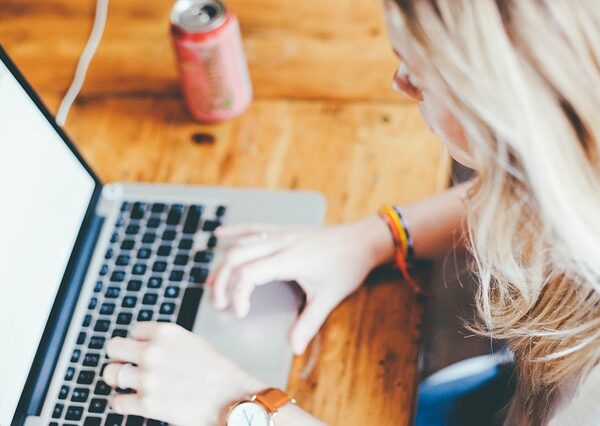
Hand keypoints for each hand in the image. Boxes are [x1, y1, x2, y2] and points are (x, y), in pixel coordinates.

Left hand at [103, 322, 264, 425]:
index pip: (133, 330)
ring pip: (111, 374)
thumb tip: (147, 346)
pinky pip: (117, 401)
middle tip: (126, 365)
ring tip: (130, 384)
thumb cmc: (219, 372)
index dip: (138, 342)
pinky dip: (123, 403)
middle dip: (119, 357)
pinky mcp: (147, 404)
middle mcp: (153, 352)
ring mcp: (147, 378)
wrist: (232, 398)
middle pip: (113, 348)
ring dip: (119, 379)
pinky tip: (135, 402)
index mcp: (166, 333)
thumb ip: (168, 342)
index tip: (141, 350)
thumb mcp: (193, 343)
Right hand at [207, 215, 393, 354]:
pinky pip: (254, 228)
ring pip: (242, 244)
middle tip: (219, 304)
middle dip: (222, 282)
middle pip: (237, 257)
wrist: (363, 240)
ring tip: (212, 284)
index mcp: (289, 259)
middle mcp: (281, 243)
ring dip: (224, 263)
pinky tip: (220, 236)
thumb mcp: (329, 297)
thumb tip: (294, 348)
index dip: (237, 294)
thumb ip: (309, 323)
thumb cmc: (347, 266)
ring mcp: (281, 234)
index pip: (249, 274)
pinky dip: (235, 232)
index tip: (240, 313)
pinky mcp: (284, 230)